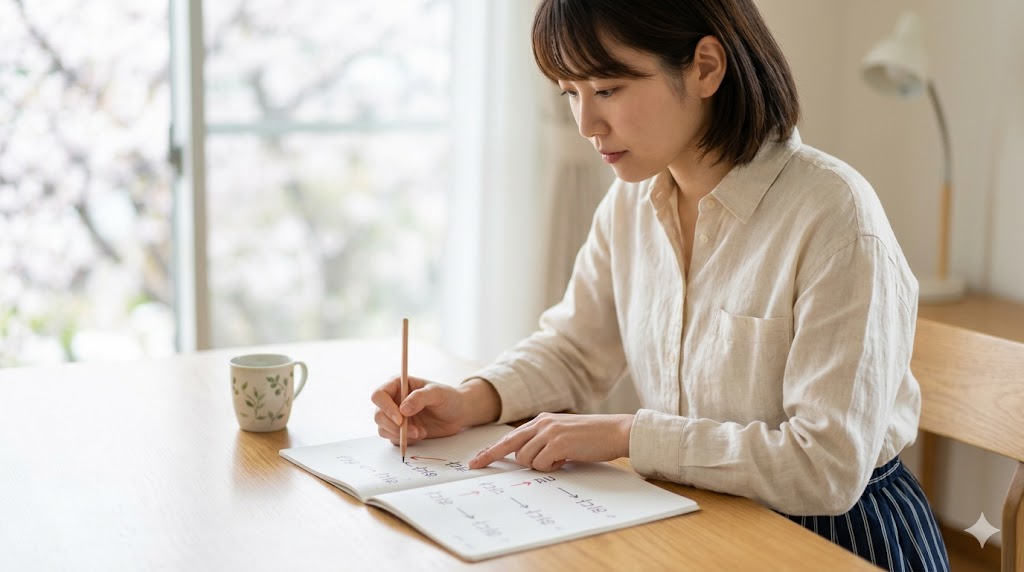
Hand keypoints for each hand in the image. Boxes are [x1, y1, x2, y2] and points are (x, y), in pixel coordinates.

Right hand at [371, 376, 467, 445]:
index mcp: (398, 385)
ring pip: (383, 429)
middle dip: (393, 426)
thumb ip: (420, 397)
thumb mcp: (438, 393)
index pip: (379, 395)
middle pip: (378, 415)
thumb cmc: (448, 398)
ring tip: (420, 432)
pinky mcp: (400, 430)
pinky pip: (392, 438)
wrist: (457, 414)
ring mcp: (395, 416)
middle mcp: (393, 400)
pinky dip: (404, 440)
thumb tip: (403, 409)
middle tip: (413, 431)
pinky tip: (420, 434)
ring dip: (400, 435)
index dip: (386, 408)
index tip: (400, 419)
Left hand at [468, 413, 633, 470]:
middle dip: (491, 456)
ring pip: (525, 458)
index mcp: (542, 420)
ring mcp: (550, 432)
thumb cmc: (592, 437)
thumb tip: (525, 458)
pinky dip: (551, 467)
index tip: (476, 460)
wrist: (616, 431)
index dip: (492, 450)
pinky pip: (541, 464)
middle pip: (508, 444)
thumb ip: (543, 441)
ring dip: (539, 465)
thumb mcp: (563, 434)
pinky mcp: (558, 443)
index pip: (511, 437)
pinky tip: (566, 459)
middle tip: (475, 466)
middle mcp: (542, 423)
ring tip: (559, 460)